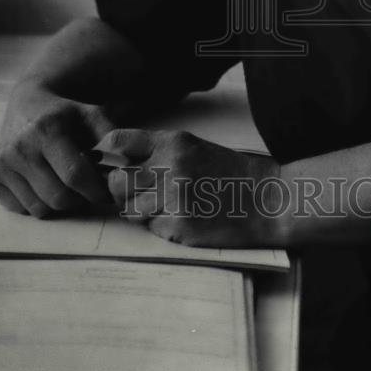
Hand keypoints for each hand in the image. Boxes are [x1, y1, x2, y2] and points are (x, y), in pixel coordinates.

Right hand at [0, 79, 112, 217]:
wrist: (26, 104)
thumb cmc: (65, 114)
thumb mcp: (92, 115)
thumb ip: (112, 137)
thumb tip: (129, 161)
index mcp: (47, 130)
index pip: (75, 175)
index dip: (96, 190)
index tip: (106, 192)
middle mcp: (20, 146)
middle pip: (57, 197)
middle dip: (79, 200)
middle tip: (86, 190)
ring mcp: (2, 162)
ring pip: (39, 208)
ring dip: (59, 204)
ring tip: (66, 185)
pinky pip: (20, 208)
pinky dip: (37, 203)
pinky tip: (43, 183)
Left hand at [102, 128, 284, 248]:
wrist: (265, 200)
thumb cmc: (228, 174)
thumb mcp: (193, 147)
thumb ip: (157, 151)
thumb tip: (117, 163)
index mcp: (172, 142)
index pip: (118, 142)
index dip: (104, 155)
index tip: (106, 166)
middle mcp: (169, 166)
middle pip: (117, 181)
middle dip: (121, 191)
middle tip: (137, 194)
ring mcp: (173, 198)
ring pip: (130, 209)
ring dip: (141, 212)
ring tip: (166, 207)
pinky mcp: (179, 226)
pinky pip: (150, 229)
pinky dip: (159, 227)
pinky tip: (181, 219)